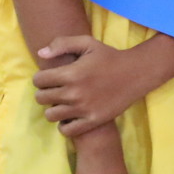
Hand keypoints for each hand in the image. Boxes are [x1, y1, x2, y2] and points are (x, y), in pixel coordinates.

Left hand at [33, 36, 158, 137]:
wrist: (135, 74)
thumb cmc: (109, 56)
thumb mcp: (87, 43)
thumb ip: (62, 44)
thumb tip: (41, 54)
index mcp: (71, 73)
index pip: (38, 81)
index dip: (40, 78)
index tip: (48, 77)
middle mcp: (74, 93)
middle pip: (41, 98)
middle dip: (44, 92)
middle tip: (55, 89)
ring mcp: (83, 109)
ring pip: (51, 115)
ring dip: (53, 108)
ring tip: (62, 102)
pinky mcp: (92, 121)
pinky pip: (66, 130)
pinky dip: (64, 124)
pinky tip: (70, 115)